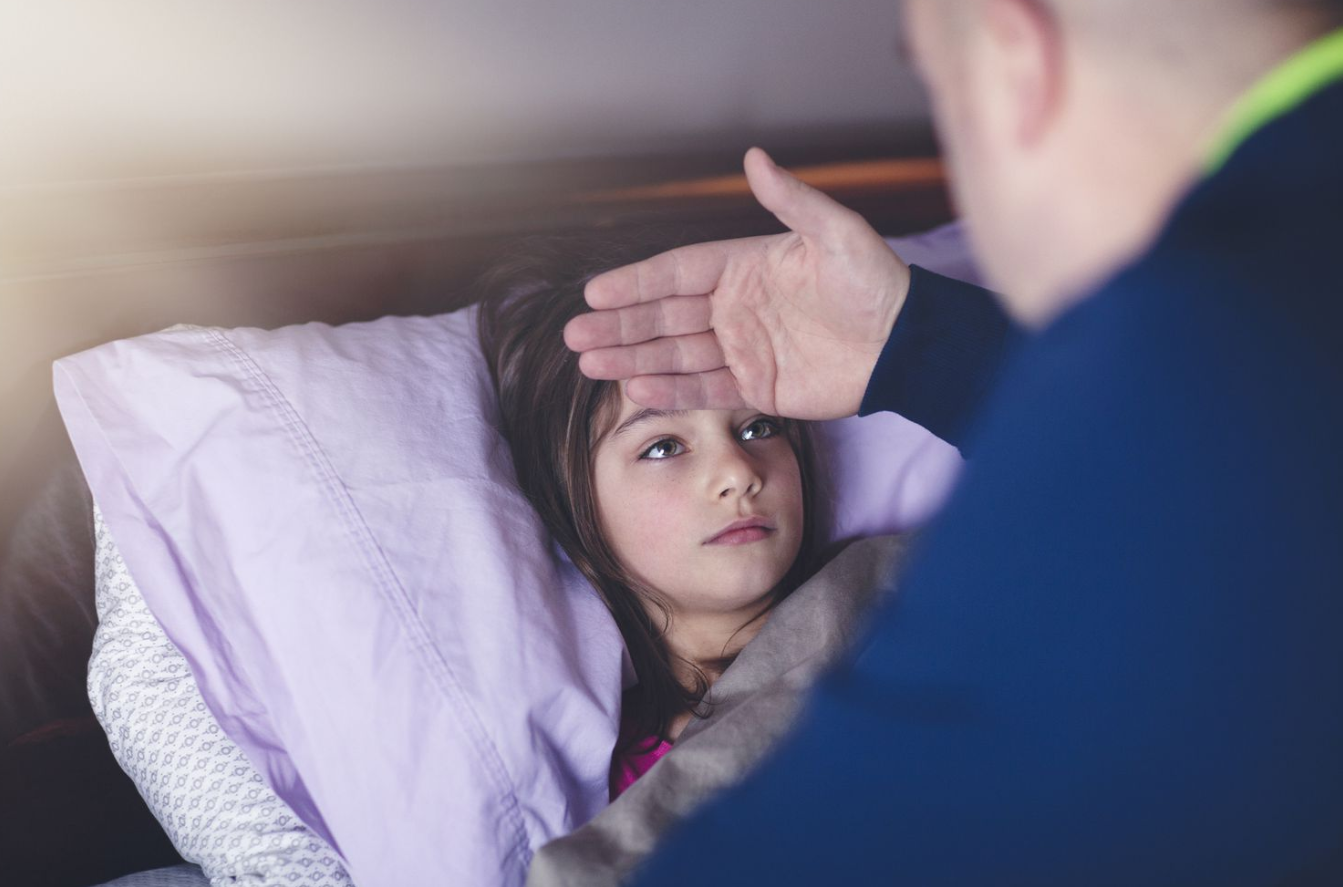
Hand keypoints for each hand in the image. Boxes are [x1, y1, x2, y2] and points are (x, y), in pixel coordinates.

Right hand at [564, 147, 911, 419]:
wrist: (908, 344)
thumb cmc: (877, 282)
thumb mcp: (838, 233)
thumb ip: (792, 200)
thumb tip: (755, 157)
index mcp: (745, 267)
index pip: (678, 272)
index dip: (638, 282)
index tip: (598, 290)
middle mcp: (736, 308)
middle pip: (665, 316)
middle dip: (620, 325)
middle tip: (577, 333)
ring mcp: (743, 349)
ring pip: (675, 354)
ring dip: (633, 359)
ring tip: (590, 364)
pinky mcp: (757, 387)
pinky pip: (705, 389)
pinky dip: (671, 390)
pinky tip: (636, 389)